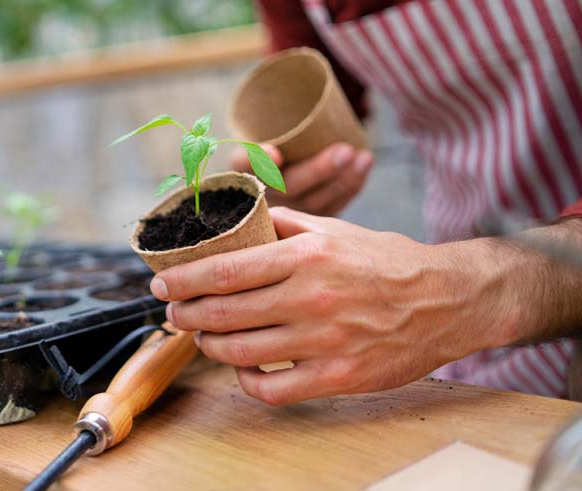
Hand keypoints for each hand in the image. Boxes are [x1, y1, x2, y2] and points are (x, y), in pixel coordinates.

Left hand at [149, 208, 515, 404]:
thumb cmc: (386, 261)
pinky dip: (248, 382)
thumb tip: (239, 219)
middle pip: (224, 312)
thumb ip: (284, 225)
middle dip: (186, 314)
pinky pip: (274, 389)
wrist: (448, 299)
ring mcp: (325, 342)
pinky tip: (243, 369)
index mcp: (306, 257)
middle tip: (173, 312)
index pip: (224, 272)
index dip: (183, 280)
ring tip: (203, 336)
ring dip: (211, 345)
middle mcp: (311, 298)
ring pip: (242, 352)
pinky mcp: (339, 377)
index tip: (160, 283)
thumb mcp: (335, 230)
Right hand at [229, 143, 372, 215]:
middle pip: (289, 190)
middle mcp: (261, 201)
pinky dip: (352, 186)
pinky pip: (332, 207)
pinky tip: (365, 162)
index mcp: (242, 178)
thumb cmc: (267, 152)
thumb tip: (275, 154)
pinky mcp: (309, 223)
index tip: (277, 154)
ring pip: (315, 203)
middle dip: (319, 171)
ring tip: (361, 156)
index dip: (260, 163)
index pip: (244, 170)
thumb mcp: (254, 146)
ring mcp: (286, 217)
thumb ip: (258, 150)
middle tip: (344, 150)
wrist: (278, 168)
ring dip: (342, 180)